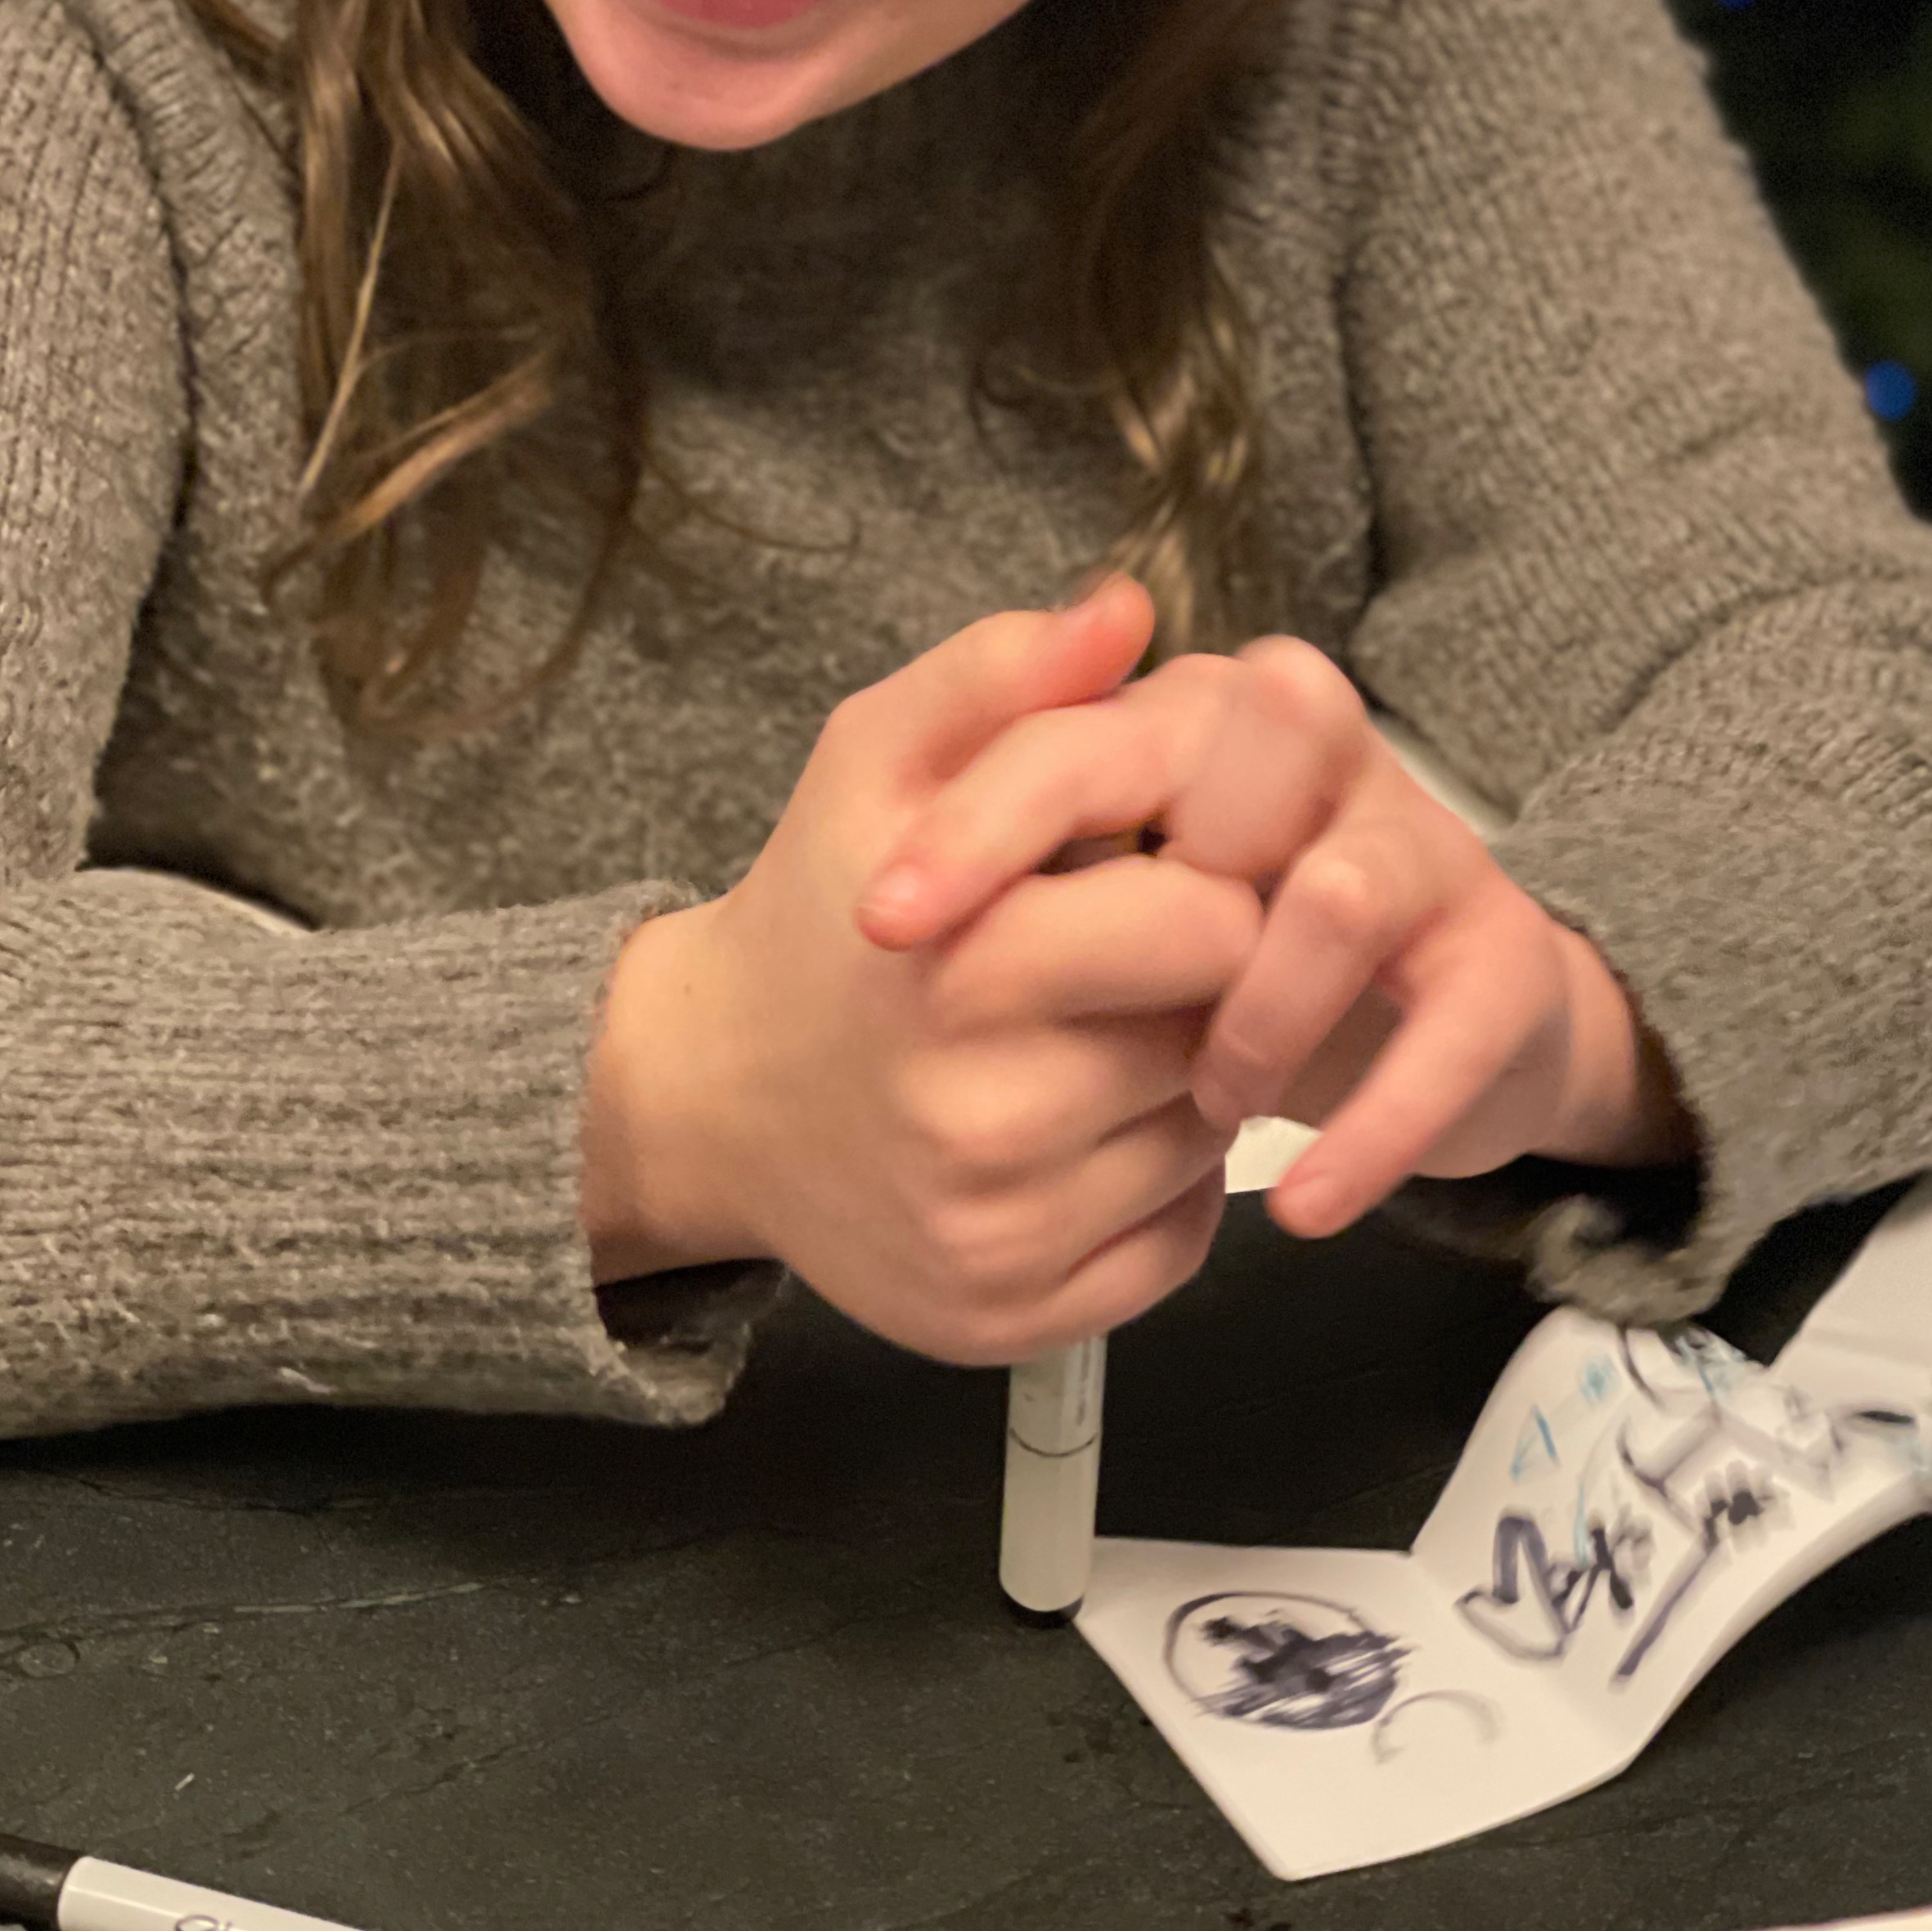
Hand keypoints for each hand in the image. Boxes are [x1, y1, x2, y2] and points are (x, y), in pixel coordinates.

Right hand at [581, 580, 1251, 1362]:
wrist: (709, 1097)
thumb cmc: (817, 910)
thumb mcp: (875, 759)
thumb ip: (1000, 673)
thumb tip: (1128, 608)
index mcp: (961, 966)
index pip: (1211, 922)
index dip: (1212, 882)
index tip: (1164, 868)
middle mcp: (980, 1120)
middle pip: (1222, 1038)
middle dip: (1203, 988)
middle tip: (1138, 960)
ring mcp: (997, 1238)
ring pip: (1206, 1145)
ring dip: (1185, 1086)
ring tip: (1096, 1036)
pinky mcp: (1012, 1323)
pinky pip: (1177, 1249)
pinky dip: (1159, 1191)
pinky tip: (1084, 1129)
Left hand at [860, 629, 1687, 1240]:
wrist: (1425, 1018)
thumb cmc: (1204, 940)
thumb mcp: (1082, 869)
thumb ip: (1005, 778)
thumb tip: (976, 710)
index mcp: (1198, 712)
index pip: (1082, 733)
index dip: (980, 823)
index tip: (883, 924)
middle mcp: (1321, 752)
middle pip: (1237, 766)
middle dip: (1141, 904)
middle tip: (1066, 1030)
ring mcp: (1421, 850)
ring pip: (1337, 891)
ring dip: (1255, 1018)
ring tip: (1205, 1106)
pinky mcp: (1501, 961)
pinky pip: (1450, 1033)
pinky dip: (1374, 1127)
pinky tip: (1306, 1203)